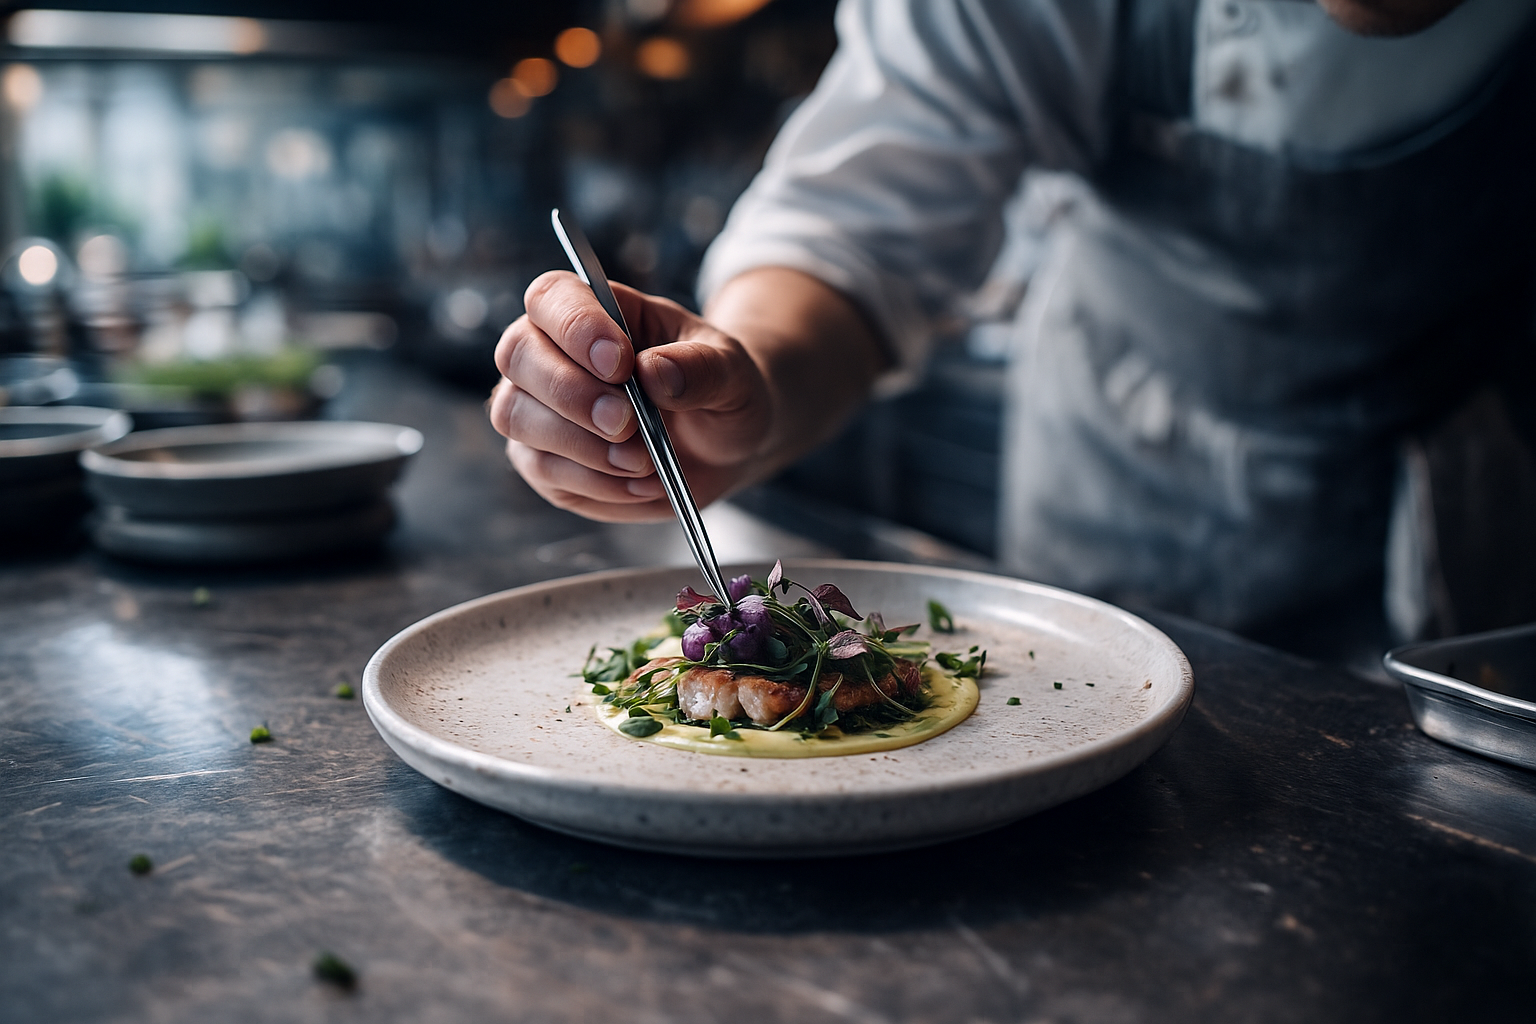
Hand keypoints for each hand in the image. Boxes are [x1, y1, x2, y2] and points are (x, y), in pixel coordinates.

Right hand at [489, 271, 772, 521]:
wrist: (723, 444)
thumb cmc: (719, 390)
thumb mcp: (732, 372)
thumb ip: (700, 367)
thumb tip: (653, 372)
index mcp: (598, 311)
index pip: (553, 297)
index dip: (575, 326)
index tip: (620, 363)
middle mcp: (553, 352)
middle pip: (517, 354)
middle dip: (569, 393)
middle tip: (626, 424)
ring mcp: (540, 407)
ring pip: (515, 416)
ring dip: (580, 445)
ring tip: (642, 461)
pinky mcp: (544, 460)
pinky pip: (542, 470)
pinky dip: (594, 482)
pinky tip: (639, 483)